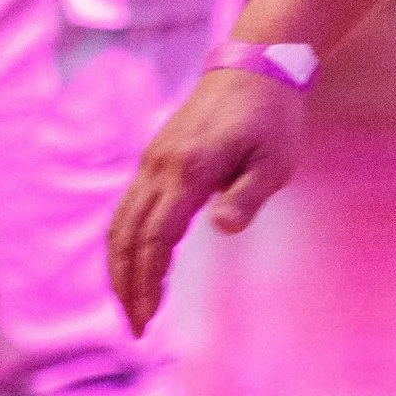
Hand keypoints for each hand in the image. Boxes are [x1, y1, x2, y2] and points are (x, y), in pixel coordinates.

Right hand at [109, 68, 305, 331]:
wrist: (255, 66)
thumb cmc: (273, 118)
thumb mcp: (275, 161)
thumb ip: (247, 197)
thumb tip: (220, 229)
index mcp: (189, 169)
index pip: (156, 237)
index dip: (147, 281)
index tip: (148, 319)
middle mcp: (160, 166)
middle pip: (128, 235)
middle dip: (127, 285)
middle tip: (136, 328)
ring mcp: (152, 161)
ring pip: (120, 222)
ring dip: (119, 266)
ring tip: (130, 306)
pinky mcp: (155, 159)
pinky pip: (129, 208)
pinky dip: (125, 242)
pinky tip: (135, 266)